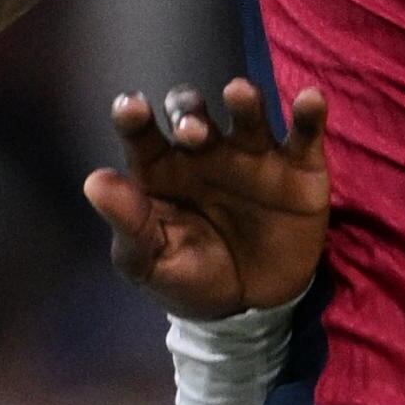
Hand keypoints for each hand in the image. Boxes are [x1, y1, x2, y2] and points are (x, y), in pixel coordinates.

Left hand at [85, 78, 327, 319]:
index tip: (131, 108)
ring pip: (246, 115)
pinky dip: (309, 114)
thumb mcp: (151, 261)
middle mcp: (206, 152)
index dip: (134, 118)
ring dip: (243, 101)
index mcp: (162, 169)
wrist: (250, 310)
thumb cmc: (190, 277)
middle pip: (193, 113)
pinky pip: (304, 135)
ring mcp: (253, 155)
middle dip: (190, 112)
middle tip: (193, 130)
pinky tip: (310, 99)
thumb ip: (128, 222)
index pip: (142, 135)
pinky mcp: (298, 168)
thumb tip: (94, 181)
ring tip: (239, 94)